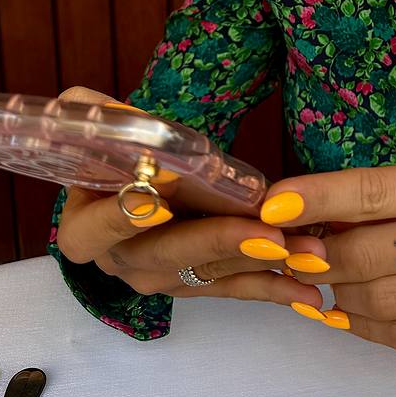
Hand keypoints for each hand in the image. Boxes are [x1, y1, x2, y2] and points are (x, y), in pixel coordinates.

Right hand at [54, 86, 326, 308]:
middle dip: (220, 244)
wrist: (143, 183)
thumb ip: (95, 117)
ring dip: (261, 264)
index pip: (95, 231)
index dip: (124, 219)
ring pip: (209, 275)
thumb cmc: (123, 154)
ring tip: (305, 252)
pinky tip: (311, 290)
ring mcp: (162, 280)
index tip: (157, 204)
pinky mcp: (199, 286)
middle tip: (265, 234)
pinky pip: (236, 289)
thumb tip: (92, 106)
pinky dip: (276, 287)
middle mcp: (121, 262)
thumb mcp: (103, 130)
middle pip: (167, 258)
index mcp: (84, 228)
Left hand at [267, 160, 395, 368]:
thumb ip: (382, 204)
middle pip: (362, 252)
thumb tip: (298, 220)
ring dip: (337, 295)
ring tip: (332, 284)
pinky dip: (363, 326)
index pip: (372, 190)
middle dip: (315, 258)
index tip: (270, 207)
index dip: (316, 198)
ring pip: (373, 300)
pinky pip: (395, 337)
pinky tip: (357, 312)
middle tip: (293, 258)